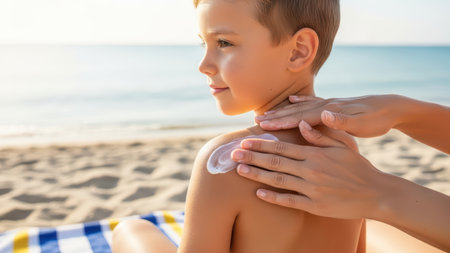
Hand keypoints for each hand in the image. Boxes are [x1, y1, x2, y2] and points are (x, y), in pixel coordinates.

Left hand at [231, 121, 385, 218]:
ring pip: (278, 180)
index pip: (282, 146)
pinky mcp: (315, 206)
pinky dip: (273, 197)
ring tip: (240, 169)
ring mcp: (312, 189)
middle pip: (275, 161)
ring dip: (257, 174)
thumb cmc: (358, 167)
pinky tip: (258, 193)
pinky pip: (289, 201)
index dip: (261, 143)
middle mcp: (311, 170)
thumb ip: (321, 136)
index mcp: (315, 153)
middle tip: (233, 153)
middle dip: (252, 156)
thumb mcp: (343, 146)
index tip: (245, 140)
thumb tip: (302, 124)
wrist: (375, 193)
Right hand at [255, 94, 401, 137]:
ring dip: (282, 110)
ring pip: (300, 106)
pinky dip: (299, 101)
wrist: (391, 106)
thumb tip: (324, 115)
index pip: (301, 117)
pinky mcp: (332, 105)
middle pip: (296, 110)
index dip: (282, 122)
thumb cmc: (377, 119)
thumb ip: (342, 120)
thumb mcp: (363, 123)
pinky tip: (291, 99)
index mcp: (330, 111)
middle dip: (276, 116)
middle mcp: (325, 105)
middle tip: (256, 120)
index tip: (264, 126)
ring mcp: (328, 103)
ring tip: (267, 113)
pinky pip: (311, 102)